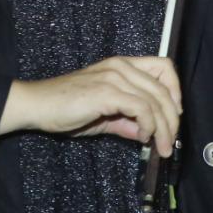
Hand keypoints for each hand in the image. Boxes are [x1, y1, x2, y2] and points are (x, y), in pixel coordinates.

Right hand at [0, 56, 182, 157]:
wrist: (38, 105)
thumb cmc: (66, 108)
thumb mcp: (105, 114)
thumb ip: (128, 120)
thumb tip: (149, 134)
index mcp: (122, 65)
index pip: (163, 66)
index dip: (175, 90)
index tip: (174, 114)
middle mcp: (121, 66)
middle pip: (164, 88)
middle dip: (173, 119)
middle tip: (169, 142)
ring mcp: (115, 76)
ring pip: (156, 100)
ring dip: (164, 128)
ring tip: (160, 147)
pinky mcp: (107, 92)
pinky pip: (142, 108)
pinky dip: (149, 125)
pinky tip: (142, 137)